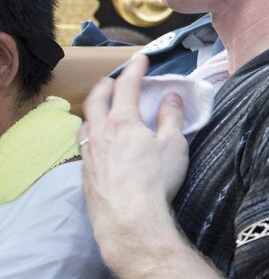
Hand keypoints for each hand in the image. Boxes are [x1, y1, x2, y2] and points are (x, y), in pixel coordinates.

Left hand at [81, 54, 189, 260]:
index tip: (142, 60)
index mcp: (123, 121)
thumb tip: (171, 97)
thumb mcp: (174, 145)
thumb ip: (171, 118)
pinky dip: (91, 134)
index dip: (136, 70)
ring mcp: (89, 153)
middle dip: (107, 85)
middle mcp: (100, 132)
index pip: (127, 86)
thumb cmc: (155, 181)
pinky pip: (84, 145)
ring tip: (101, 109)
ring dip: (93, 110)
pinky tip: (98, 143)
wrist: (129, 218)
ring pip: (85, 122)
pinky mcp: (85, 173)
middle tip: (116, 79)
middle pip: (97, 99)